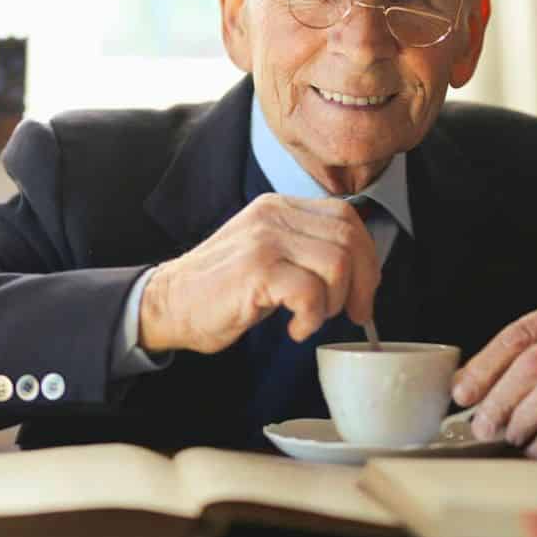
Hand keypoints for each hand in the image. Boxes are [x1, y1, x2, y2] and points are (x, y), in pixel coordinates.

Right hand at [138, 194, 379, 353]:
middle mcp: (273, 215)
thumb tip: (361, 268)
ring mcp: (264, 241)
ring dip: (333, 303)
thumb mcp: (268, 253)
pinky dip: (311, 319)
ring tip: (310, 318)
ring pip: (337, 265)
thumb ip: (306, 248)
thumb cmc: (221, 288)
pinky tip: (294, 328)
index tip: (363, 291)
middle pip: (350, 239)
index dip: (367, 257)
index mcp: (280, 207)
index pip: (347, 217)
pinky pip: (311, 293)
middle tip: (351, 314)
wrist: (169, 304)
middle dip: (362, 284)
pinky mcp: (256, 271)